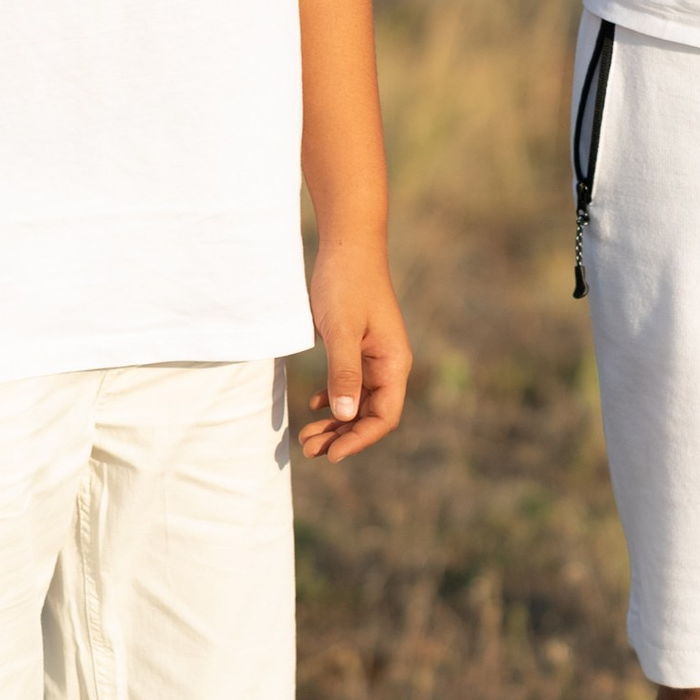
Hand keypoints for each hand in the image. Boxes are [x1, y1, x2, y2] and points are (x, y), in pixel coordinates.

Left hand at [300, 238, 411, 463]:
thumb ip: (343, 373)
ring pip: (357, 401)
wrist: (347, 245)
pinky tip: (315, 405)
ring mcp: (374, 356)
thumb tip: (344, 417)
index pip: (384, 416)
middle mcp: (388, 363)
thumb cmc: (346, 284)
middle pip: (370, 414)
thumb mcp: (341, 330)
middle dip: (341, 436)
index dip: (359, 440)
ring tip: (306, 437)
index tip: (331, 455)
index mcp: (393, 363)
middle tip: (307, 449)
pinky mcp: (358, 346)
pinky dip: (333, 399)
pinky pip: (350, 383)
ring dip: (335, 422)